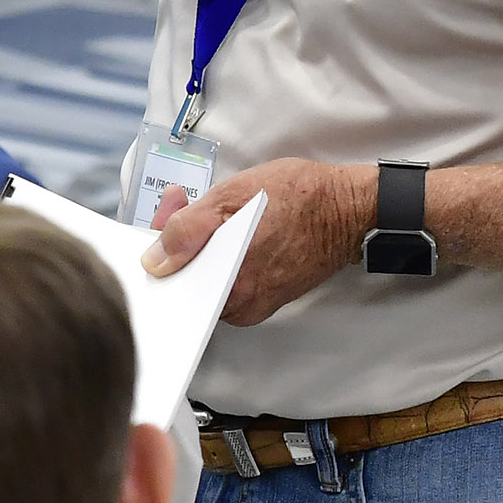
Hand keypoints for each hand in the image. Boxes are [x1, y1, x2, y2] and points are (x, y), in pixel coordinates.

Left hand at [143, 157, 374, 324]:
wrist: (348, 210)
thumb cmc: (298, 197)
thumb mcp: (232, 196)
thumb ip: (188, 229)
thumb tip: (155, 262)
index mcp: (228, 282)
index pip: (169, 272)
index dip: (159, 236)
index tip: (171, 208)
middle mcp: (239, 304)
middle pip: (184, 277)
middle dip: (175, 238)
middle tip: (185, 204)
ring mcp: (253, 305)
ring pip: (205, 279)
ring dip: (198, 245)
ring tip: (210, 212)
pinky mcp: (265, 301)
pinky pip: (227, 282)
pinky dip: (221, 257)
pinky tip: (229, 231)